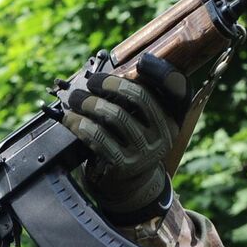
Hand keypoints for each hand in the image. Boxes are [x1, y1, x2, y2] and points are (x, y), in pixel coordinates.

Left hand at [62, 53, 186, 223]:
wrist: (129, 185)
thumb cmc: (129, 142)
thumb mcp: (141, 122)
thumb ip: (133, 100)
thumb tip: (106, 72)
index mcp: (172, 117)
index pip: (177, 90)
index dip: (162, 73)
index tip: (142, 61)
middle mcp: (165, 134)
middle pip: (140, 97)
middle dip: (110, 84)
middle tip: (91, 81)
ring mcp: (146, 151)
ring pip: (116, 115)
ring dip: (89, 103)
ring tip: (74, 98)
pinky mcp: (125, 164)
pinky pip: (99, 137)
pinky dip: (80, 124)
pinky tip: (70, 118)